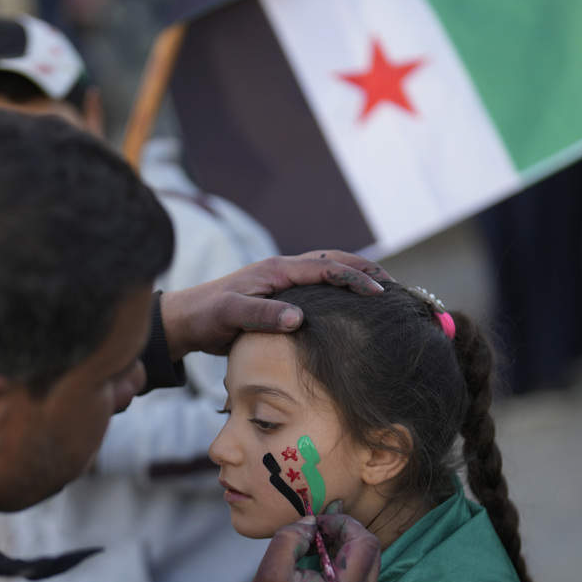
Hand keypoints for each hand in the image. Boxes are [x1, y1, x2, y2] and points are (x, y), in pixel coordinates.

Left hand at [159, 250, 394, 358]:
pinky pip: (318, 286)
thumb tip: (299, 318)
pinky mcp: (280, 296)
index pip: (326, 268)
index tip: (381, 292)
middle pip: (333, 261)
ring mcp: (283, 281)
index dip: (355, 278)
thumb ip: (262, 315)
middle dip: (365, 270)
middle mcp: (283, 270)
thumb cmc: (206, 316)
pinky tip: (350, 307)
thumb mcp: (230, 315)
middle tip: (395, 287)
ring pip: (327, 270)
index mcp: (277, 270)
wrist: (187, 320)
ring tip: (382, 290)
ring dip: (355, 275)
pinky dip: (339, 289)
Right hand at [238, 513, 380, 581]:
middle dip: (345, 531)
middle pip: (371, 548)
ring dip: (345, 545)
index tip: (317, 522)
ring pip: (367, 561)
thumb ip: (292, 536)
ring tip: (314, 545)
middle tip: (316, 530)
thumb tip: (311, 522)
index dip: (343, 522)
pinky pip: (360, 576)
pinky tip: (318, 562)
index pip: (364, 541)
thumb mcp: (272, 569)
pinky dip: (344, 561)